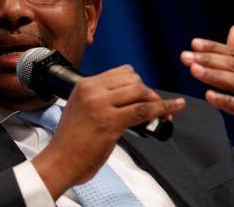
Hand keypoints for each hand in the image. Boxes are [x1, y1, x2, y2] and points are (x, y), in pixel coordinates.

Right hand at [32, 64, 185, 198]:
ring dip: (156, 101)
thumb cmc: (71, 140)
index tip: (144, 95)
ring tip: (163, 112)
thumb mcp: (81, 108)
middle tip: (155, 106)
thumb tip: (129, 98)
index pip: (122, 72)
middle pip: (134, 80)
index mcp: (85, 85)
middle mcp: (93, 91)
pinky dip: (164, 108)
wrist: (59, 161)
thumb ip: (100, 98)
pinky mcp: (110, 122)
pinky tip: (174, 108)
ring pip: (140, 92)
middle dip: (148, 92)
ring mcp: (101, 106)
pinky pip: (144, 111)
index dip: (138, 83)